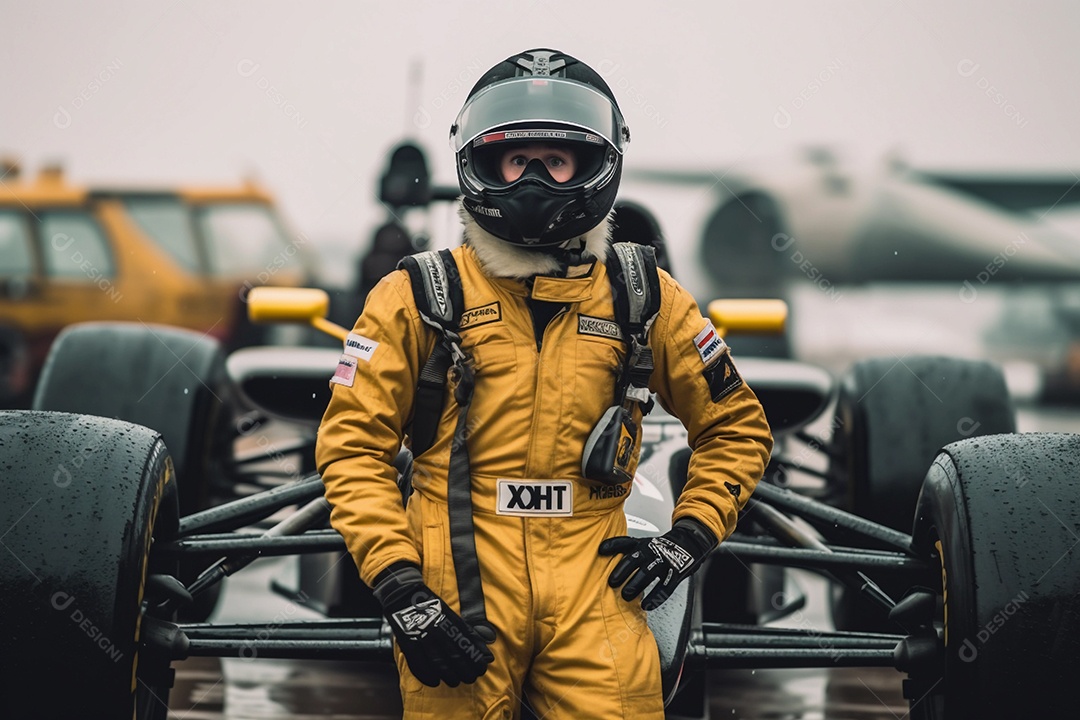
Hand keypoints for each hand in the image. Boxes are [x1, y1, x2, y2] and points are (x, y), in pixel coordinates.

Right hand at [372, 563, 493, 686]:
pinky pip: (417, 664)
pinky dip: (427, 676)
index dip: (475, 660)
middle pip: (454, 657)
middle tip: (471, 678)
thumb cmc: (430, 606)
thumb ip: (467, 632)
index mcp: (448, 621)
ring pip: (438, 663)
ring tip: (456, 682)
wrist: (404, 594)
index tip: (482, 669)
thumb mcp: (451, 614)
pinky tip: (435, 682)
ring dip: (449, 676)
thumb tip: (485, 650)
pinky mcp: (407, 643)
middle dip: (465, 671)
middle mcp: (436, 630)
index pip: (466, 645)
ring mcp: (421, 637)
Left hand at [598, 518, 717, 610]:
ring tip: (626, 595)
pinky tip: (646, 605)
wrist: (689, 543)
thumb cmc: (660, 547)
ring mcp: (663, 562)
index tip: (600, 551)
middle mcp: (651, 551)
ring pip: (647, 574)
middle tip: (612, 582)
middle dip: (621, 571)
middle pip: (633, 559)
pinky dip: (655, 597)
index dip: (612, 545)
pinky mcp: (675, 573)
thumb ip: (624, 548)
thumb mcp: (642, 543)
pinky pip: (664, 587)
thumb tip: (601, 553)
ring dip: (635, 585)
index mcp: (642, 544)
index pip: (625, 543)